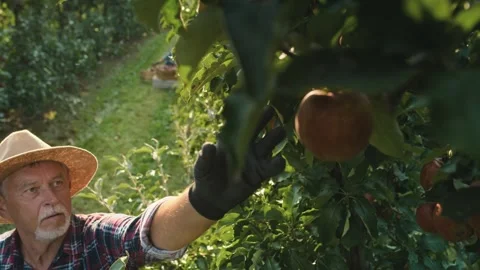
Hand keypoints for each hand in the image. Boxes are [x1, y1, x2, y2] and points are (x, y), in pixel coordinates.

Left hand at [188, 105, 286, 219]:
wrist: (212, 197)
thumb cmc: (205, 175)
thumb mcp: (202, 166)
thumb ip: (205, 157)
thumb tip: (208, 145)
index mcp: (233, 138)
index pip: (244, 122)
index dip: (250, 112)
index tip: (256, 100)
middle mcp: (248, 145)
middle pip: (261, 129)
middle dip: (268, 120)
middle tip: (274, 110)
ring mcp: (256, 158)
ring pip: (270, 144)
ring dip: (276, 137)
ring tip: (280, 131)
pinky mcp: (261, 174)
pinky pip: (274, 167)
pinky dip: (278, 163)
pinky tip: (278, 160)